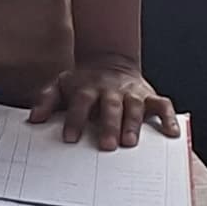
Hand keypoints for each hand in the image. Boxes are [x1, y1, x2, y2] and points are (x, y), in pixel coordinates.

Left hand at [29, 54, 173, 149]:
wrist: (109, 60)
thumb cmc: (83, 81)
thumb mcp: (60, 85)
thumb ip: (47, 100)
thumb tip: (34, 118)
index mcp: (88, 88)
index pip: (80, 103)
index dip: (75, 119)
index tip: (70, 138)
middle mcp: (111, 90)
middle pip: (110, 106)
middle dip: (109, 125)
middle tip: (107, 145)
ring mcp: (132, 92)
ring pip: (135, 107)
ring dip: (133, 124)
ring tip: (130, 142)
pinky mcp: (149, 96)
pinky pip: (163, 105)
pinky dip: (169, 118)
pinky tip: (172, 133)